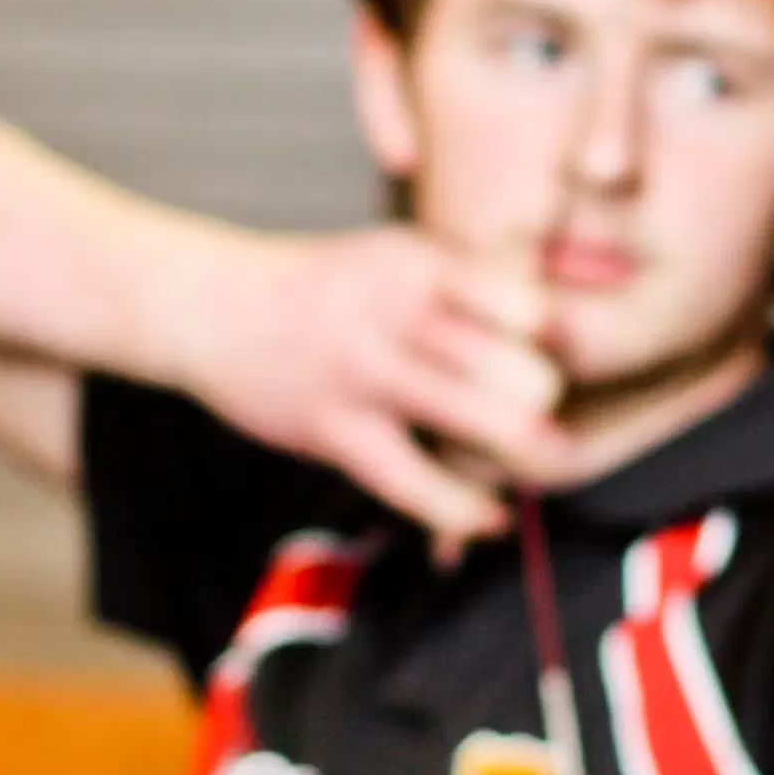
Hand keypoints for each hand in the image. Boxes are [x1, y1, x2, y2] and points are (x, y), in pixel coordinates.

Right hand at [189, 225, 564, 538]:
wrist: (209, 305)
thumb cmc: (325, 290)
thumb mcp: (395, 256)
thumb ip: (471, 284)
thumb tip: (564, 325)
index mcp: (423, 263)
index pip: (529, 306)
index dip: (551, 342)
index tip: (542, 356)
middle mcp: (400, 312)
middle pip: (521, 371)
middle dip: (542, 405)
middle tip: (537, 416)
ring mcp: (365, 371)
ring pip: (484, 424)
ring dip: (519, 455)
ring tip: (528, 464)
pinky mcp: (333, 428)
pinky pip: (418, 484)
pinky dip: (464, 510)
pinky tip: (487, 519)